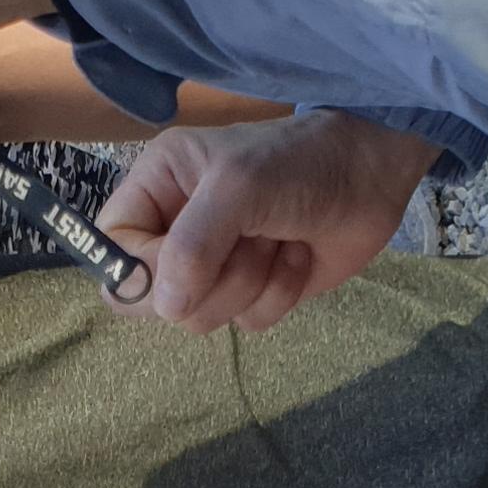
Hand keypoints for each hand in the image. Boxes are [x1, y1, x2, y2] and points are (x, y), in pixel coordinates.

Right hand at [98, 111, 440, 332]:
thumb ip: (192, 245)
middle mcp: (179, 228)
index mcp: (158, 188)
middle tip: (244, 244)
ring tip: (276, 238)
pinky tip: (296, 255)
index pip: (113, 249)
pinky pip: (246, 323)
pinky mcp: (255, 291)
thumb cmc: (299, 164)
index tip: (179, 268)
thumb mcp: (238, 187)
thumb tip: (166, 308)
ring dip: (251, 282)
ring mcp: (217, 265)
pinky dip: (279, 293)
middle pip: (154, 297)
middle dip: (209, 280)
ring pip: (203, 315)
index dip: (140, 270)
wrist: (373, 173)